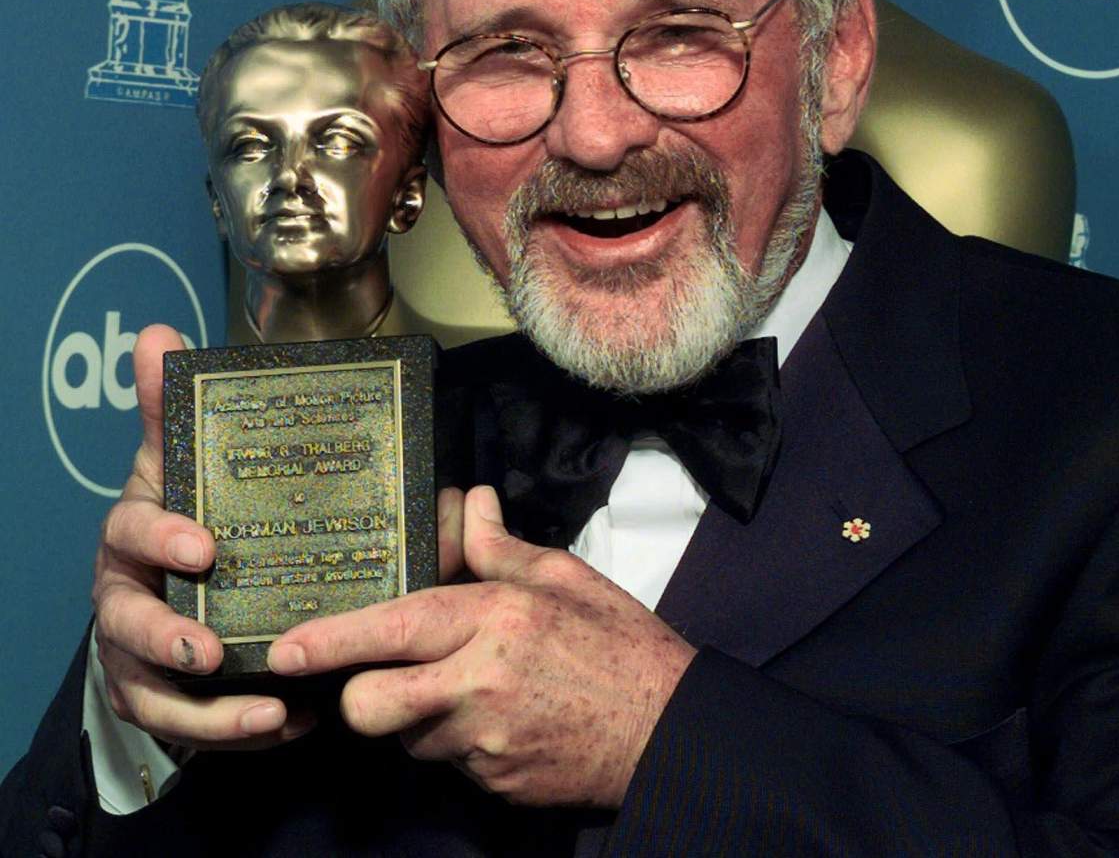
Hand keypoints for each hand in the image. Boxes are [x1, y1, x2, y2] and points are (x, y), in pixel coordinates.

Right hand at [92, 325, 466, 753]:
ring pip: (152, 690)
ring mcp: (136, 653)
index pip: (131, 529)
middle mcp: (125, 593)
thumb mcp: (184, 457)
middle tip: (214, 651)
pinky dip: (233, 732)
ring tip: (270, 713)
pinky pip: (187, 728)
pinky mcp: (160, 699)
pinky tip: (288, 725)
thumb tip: (157, 332)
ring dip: (208, 708)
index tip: (205, 545)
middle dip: (167, 640)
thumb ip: (175, 406)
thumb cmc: (189, 507)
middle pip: (126, 623)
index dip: (160, 537)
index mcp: (136, 530)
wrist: (180, 573)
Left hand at [267, 485, 696, 807]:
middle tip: (373, 678)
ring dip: (414, 718)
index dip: (333, 639)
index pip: (395, 627)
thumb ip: (502, 547)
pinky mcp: (494, 783)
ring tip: (460, 690)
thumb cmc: (620, 643)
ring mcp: (485, 742)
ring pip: (406, 737)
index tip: (287, 649)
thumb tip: (468, 500)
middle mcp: (480, 682)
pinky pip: (447, 762)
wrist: (667, 729)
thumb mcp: (565, 579)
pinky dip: (454, 742)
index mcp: (497, 618)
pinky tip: (494, 720)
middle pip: (372, 706)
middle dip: (357, 697)